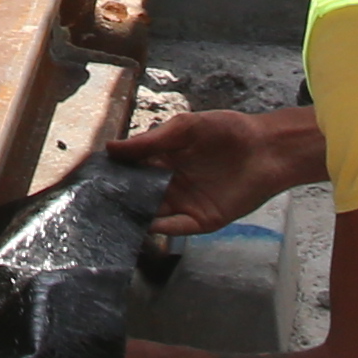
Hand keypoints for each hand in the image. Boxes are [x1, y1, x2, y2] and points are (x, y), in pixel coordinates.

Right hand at [111, 106, 312, 236]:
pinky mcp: (202, 221)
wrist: (267, 150)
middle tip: (93, 206)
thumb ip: (150, 141)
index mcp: (164, 160)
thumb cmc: (227, 131)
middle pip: (138, 197)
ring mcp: (186, 204)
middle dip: (119, 201)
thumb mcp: (184, 128)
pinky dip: (160, 229)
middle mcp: (171, 185)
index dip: (113, 176)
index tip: (90, 180)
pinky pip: (176, 227)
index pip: (131, 172)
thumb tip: (111, 149)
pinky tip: (145, 225)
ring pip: (153, 215)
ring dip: (136, 218)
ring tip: (112, 220)